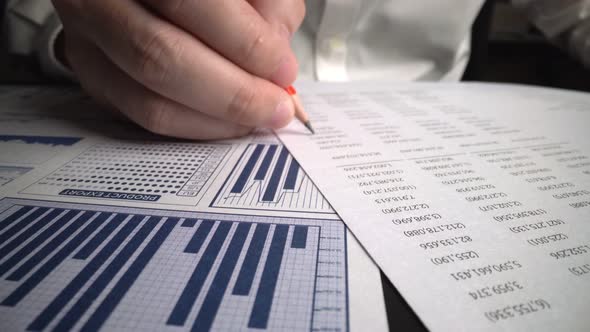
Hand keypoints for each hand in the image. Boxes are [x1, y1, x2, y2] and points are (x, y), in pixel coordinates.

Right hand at [52, 0, 304, 138]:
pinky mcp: (92, 79)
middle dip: (233, 94)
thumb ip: (264, 3)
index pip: (191, 4)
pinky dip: (193, 126)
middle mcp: (96, 2)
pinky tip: (224, 120)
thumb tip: (276, 53)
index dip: (246, 44)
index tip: (283, 68)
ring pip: (149, 102)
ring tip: (256, 117)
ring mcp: (85, 45)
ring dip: (215, 119)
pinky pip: (142, 118)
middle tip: (275, 105)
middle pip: (162, 59)